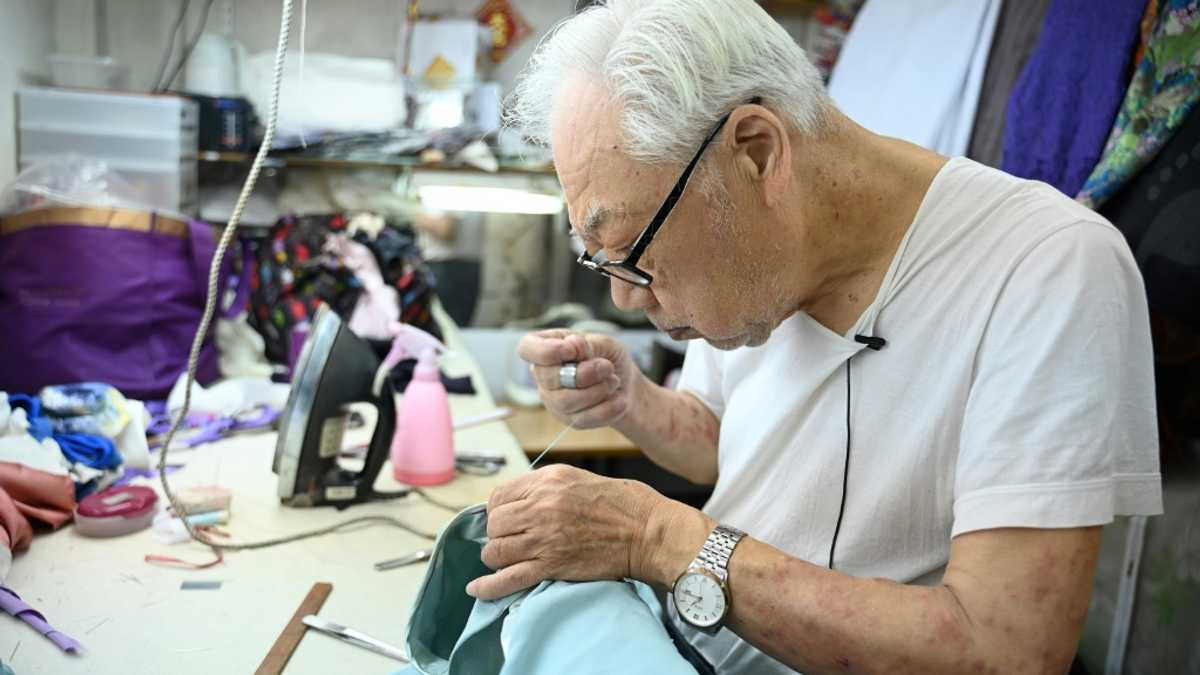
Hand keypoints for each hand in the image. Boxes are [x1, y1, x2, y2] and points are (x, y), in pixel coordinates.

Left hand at [465, 465, 665, 599]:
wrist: (646, 531)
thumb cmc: (619, 504)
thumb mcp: (575, 478)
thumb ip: (542, 487)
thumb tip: (514, 502)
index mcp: (546, 482)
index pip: (499, 497)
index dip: (498, 511)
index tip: (507, 520)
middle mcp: (541, 507)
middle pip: (494, 525)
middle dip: (498, 534)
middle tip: (514, 540)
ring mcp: (544, 538)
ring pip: (496, 551)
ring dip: (498, 557)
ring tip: (510, 558)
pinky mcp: (551, 566)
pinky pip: (508, 579)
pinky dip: (488, 587)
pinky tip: (477, 589)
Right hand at [517, 330, 643, 428]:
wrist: (627, 385)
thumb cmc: (609, 358)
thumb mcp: (604, 343)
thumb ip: (588, 344)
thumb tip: (571, 345)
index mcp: (546, 347)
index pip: (527, 348)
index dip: (546, 351)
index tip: (571, 350)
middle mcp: (543, 375)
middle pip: (548, 378)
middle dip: (584, 373)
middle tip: (607, 367)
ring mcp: (553, 400)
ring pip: (565, 401)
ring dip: (598, 390)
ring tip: (614, 381)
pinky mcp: (569, 420)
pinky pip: (584, 418)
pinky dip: (608, 407)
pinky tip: (618, 399)